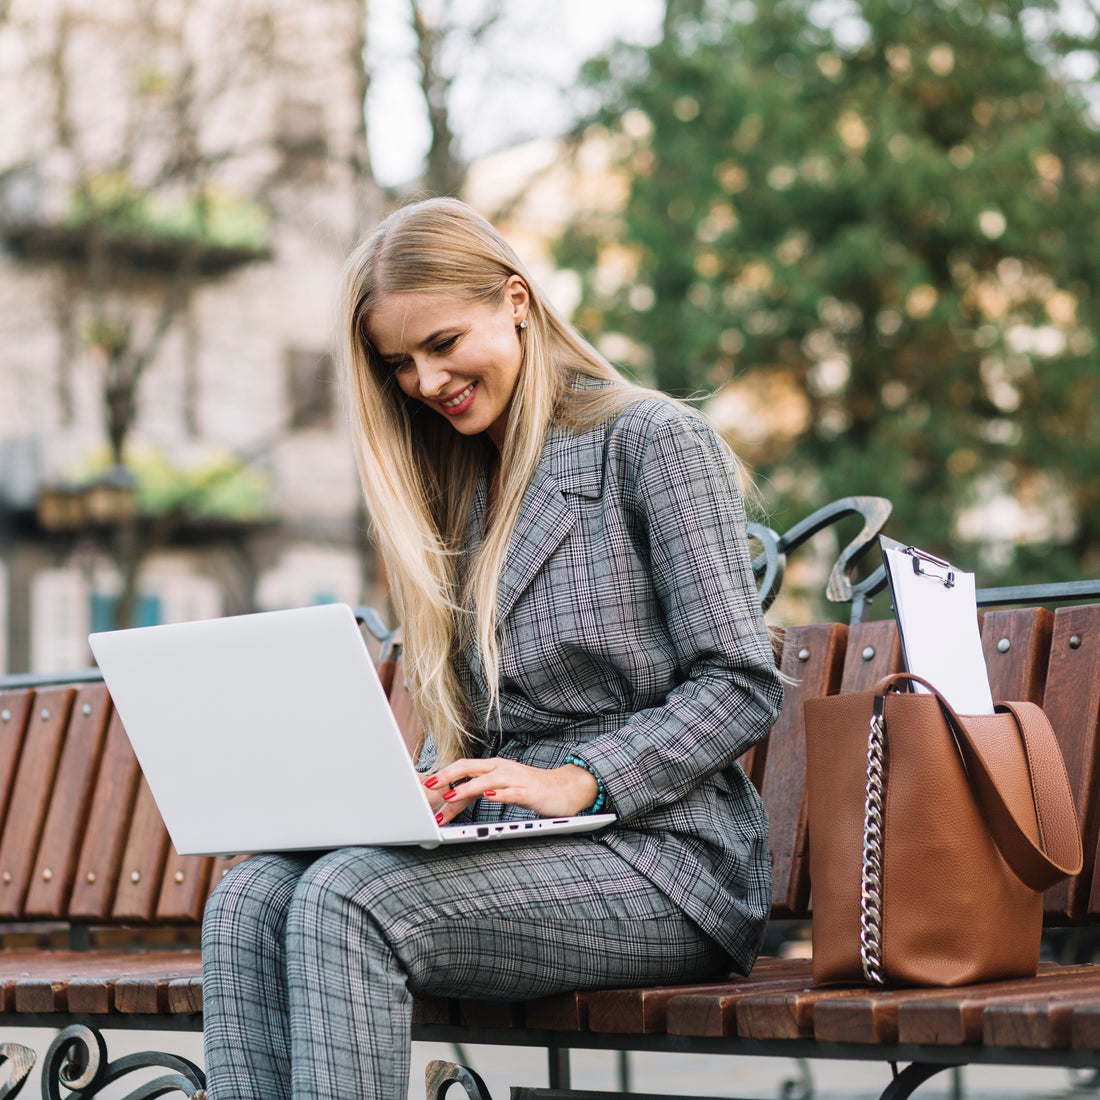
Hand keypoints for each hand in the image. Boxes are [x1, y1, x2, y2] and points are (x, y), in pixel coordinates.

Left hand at [423, 757, 598, 824]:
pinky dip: (499, 794)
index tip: (424, 787)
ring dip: (466, 788)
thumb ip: (478, 793)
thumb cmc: (531, 789)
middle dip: (447, 775)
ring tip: (450, 796)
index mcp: (493, 767)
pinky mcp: (529, 792)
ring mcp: (515, 779)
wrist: (566, 788)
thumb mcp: (501, 790)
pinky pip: (512, 792)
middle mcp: (502, 768)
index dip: (443, 776)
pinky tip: (489, 797)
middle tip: (428, 786)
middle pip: (469, 767)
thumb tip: (450, 803)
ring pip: (486, 780)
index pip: (463, 769)